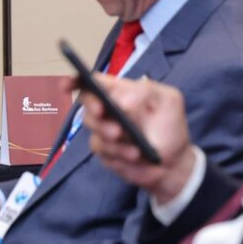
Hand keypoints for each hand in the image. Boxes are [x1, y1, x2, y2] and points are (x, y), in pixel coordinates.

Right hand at [80, 74, 195, 204]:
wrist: (174, 162)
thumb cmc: (170, 126)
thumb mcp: (168, 100)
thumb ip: (146, 92)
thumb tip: (120, 100)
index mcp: (120, 92)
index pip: (93, 82)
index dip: (76, 81)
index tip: (67, 85)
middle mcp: (108, 109)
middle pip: (87, 104)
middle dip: (95, 112)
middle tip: (109, 120)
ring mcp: (104, 131)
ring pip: (94, 130)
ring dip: (114, 139)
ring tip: (135, 149)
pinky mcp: (105, 151)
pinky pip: (102, 150)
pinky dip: (119, 154)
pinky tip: (135, 156)